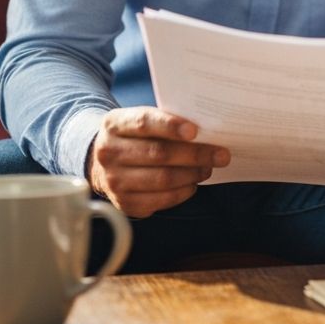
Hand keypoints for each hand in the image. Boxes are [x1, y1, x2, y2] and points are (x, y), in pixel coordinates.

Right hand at [86, 106, 230, 217]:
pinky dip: (182, 192)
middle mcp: (108, 153)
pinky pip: (160, 200)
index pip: (143, 123)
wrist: (104, 163)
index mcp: (114, 124)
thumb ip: (165, 121)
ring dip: (192, 174)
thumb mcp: (140, 120)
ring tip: (209, 167)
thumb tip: (206, 129)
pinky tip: (193, 183)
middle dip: (195, 154)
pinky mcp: (124, 203)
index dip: (170, 126)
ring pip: (162, 179)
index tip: (195, 131)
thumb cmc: (135, 137)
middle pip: (158, 153)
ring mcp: (114, 181)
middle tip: (221, 154)